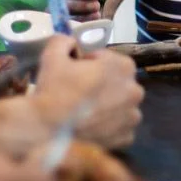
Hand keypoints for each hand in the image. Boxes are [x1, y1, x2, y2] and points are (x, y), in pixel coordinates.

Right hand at [34, 35, 143, 149]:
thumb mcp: (53, 55)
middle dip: (102, 84)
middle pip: (118, 83)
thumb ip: (64, 41)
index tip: (76, 71)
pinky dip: (108, 127)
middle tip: (79, 92)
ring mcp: (132, 117)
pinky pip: (119, 127)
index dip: (91, 63)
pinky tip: (91, 127)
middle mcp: (135, 91)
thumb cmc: (53, 91)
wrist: (46, 134)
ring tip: (84, 112)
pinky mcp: (126, 138)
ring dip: (108, 106)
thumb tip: (70, 42)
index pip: (109, 59)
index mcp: (124, 67)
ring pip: (120, 106)